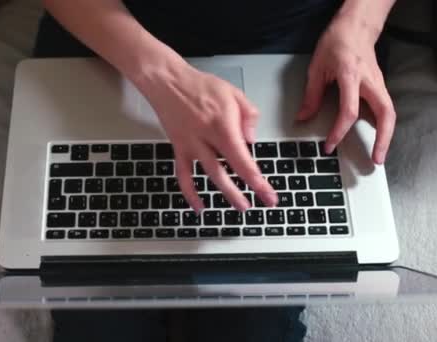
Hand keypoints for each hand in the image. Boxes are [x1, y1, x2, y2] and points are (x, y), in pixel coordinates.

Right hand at [138, 60, 277, 211]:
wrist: (168, 82)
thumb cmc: (199, 86)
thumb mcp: (233, 92)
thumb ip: (248, 116)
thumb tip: (252, 140)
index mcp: (222, 125)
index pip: (243, 160)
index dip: (257, 181)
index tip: (268, 194)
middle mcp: (206, 139)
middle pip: (226, 172)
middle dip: (244, 191)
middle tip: (258, 205)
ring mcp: (191, 146)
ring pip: (209, 175)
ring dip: (225, 193)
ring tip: (240, 206)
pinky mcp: (179, 148)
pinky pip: (183, 175)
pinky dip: (190, 193)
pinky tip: (199, 206)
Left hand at [297, 16, 395, 163]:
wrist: (355, 28)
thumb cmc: (336, 42)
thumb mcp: (317, 68)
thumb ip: (311, 95)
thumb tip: (303, 118)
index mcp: (351, 76)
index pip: (348, 111)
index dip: (339, 131)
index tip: (330, 146)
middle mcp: (369, 81)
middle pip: (384, 114)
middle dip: (382, 139)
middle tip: (376, 159)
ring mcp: (378, 83)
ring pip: (390, 112)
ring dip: (387, 135)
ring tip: (379, 153)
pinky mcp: (379, 86)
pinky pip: (385, 108)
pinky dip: (384, 124)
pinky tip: (377, 136)